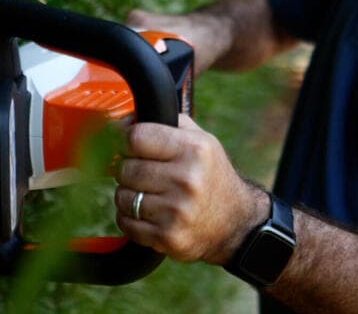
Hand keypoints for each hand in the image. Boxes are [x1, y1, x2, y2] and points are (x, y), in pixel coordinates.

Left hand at [114, 114, 269, 264]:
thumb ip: (166, 122)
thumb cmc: (209, 175)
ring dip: (128, 195)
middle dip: (127, 170)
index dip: (123, 140)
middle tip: (143, 174)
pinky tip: (149, 214)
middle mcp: (187, 179)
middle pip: (126, 168)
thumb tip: (125, 120)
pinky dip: (130, 219)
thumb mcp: (200, 139)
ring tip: (149, 195)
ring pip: (122, 196)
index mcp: (194, 149)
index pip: (135, 137)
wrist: (235, 223)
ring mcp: (177, 211)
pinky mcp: (168, 237)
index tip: (125, 146)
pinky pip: (126, 222)